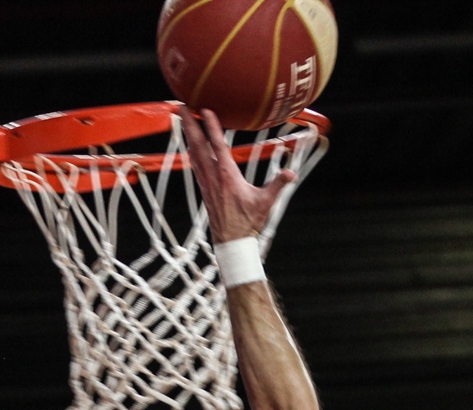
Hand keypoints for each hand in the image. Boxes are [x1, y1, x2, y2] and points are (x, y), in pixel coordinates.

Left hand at [178, 106, 297, 242]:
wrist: (231, 242)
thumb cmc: (247, 222)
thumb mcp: (266, 202)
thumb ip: (278, 184)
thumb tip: (291, 173)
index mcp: (227, 175)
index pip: (218, 145)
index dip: (212, 126)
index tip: (205, 109)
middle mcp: (213, 175)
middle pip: (198, 144)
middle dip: (190, 124)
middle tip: (181, 105)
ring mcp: (206, 181)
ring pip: (193, 152)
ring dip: (187, 134)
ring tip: (181, 117)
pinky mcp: (204, 187)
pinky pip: (195, 163)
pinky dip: (191, 149)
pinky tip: (189, 144)